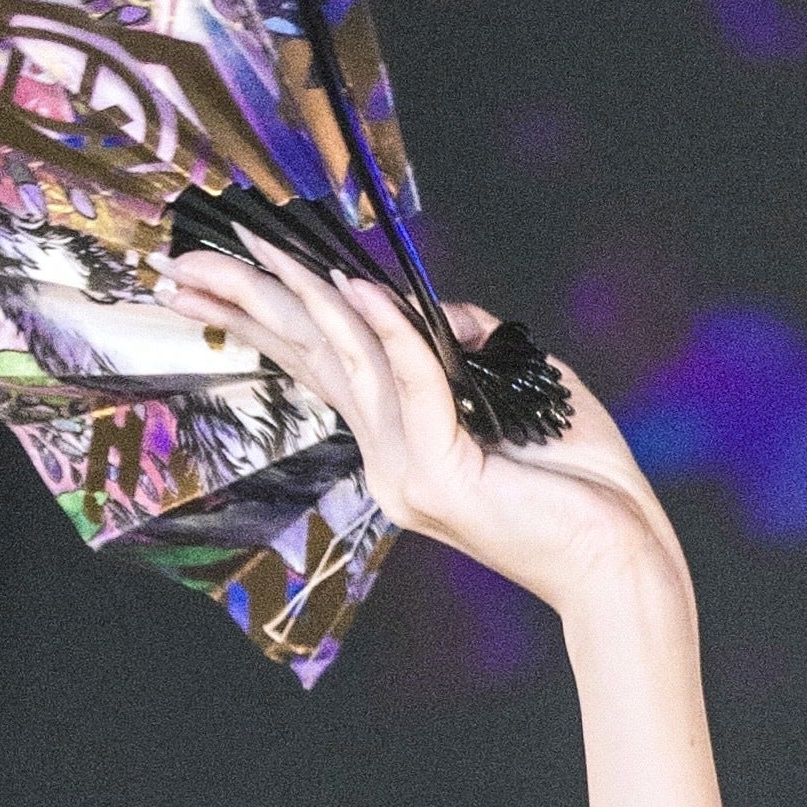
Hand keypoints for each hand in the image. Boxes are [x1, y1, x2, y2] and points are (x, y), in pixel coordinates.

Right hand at [161, 241, 680, 622]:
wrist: (625, 559)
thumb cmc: (585, 482)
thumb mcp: (519, 383)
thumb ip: (465, 340)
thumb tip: (430, 305)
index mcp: (401, 442)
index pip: (317, 365)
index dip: (260, 318)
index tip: (204, 278)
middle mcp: (391, 462)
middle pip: (309, 361)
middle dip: (245, 306)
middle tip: (181, 263)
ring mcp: (410, 474)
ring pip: (349, 362)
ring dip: (300, 297)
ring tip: (254, 248)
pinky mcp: (443, 477)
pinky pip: (411, 382)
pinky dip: (389, 331)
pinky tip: (357, 287)